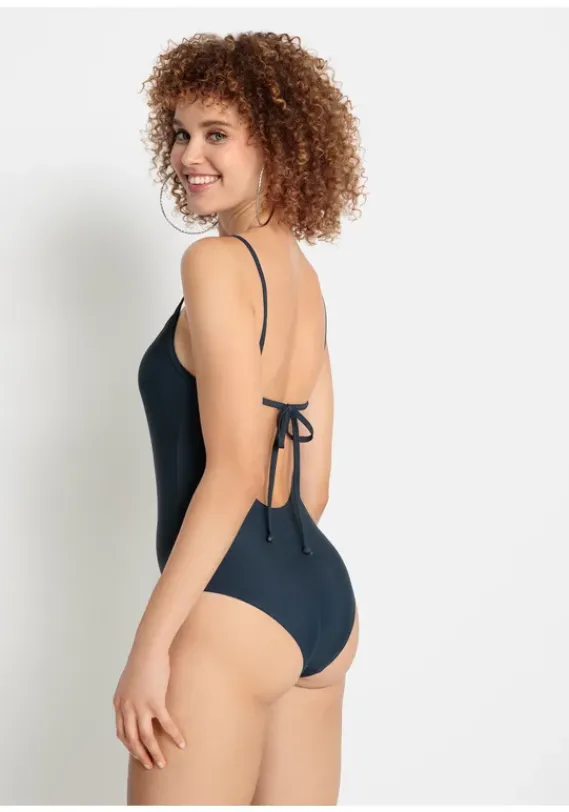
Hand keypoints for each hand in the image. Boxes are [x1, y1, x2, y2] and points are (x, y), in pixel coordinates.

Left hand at [112, 642, 185, 769]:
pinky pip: (165, 725)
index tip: (138, 754)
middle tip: (150, 765)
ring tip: (162, 763)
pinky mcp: (155, 702)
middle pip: (132, 740)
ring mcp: (140, 706)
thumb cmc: (142, 660)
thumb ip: (130, 694)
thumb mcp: (129, 680)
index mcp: (119, 703)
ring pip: (146, 738)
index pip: (122, 732)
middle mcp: (127, 708)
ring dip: (154, 753)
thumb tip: (137, 701)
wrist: (148, 648)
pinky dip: (173, 736)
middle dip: (141, 755)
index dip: (129, 745)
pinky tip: (181, 743)